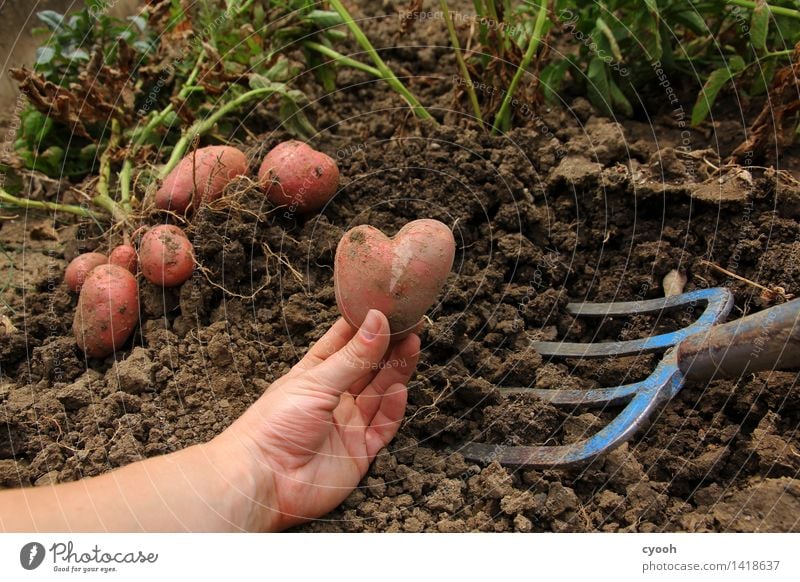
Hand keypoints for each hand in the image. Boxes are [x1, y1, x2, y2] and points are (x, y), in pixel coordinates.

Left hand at [216, 309, 419, 530]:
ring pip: (380, 393)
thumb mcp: (315, 382)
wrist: (262, 481)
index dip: (367, 325)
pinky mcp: (360, 452)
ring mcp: (348, 425)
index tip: (389, 306)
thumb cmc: (274, 424)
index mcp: (315, 374)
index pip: (345, 342)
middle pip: (368, 367)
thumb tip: (377, 320)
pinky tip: (400, 389)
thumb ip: (353, 356)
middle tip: (412, 324)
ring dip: (396, 371)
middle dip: (389, 346)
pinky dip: (393, 408)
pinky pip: (383, 426)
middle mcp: (334, 397)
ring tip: (413, 345)